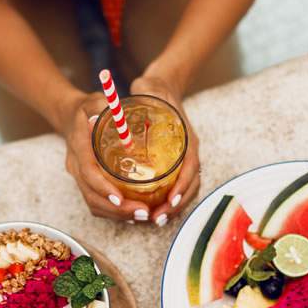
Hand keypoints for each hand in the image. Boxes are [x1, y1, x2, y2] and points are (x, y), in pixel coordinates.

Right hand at [61, 92, 151, 220]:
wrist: (70, 116)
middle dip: (116, 209)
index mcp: (78, 147)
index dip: (103, 188)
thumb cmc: (86, 108)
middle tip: (143, 212)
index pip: (88, 173)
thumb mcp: (94, 102)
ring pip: (94, 204)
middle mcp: (76, 166)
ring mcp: (80, 177)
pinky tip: (133, 215)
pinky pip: (97, 202)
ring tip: (142, 216)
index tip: (121, 198)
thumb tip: (115, 116)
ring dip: (117, 214)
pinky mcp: (87, 182)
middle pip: (91, 196)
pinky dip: (114, 212)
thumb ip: (102, 107)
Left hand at [130, 75, 200, 226]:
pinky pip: (177, 186)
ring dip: (174, 208)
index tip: (171, 200)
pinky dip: (169, 201)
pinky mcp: (175, 163)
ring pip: (186, 188)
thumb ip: (139, 93)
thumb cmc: (154, 89)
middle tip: (158, 218)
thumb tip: (116, 104)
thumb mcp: (147, 88)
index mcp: (186, 136)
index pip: (190, 165)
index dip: (182, 185)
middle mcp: (188, 150)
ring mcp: (183, 158)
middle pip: (191, 184)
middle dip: (177, 205)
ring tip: (156, 220)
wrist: (163, 87)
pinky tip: (154, 211)